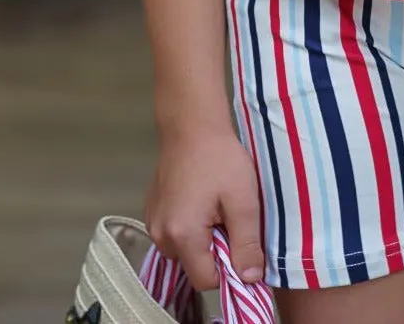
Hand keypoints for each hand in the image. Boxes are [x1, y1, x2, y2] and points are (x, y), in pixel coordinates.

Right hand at [145, 129, 264, 288]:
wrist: (191, 124)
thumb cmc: (220, 157)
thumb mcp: (243, 200)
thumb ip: (247, 243)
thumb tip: (251, 279)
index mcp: (182, 235)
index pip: (207, 280)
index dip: (230, 267)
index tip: (241, 241)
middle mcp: (160, 235)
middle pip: (194, 265)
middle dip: (216, 249)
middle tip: (230, 216)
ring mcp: (153, 222)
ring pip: (184, 250)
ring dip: (203, 237)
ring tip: (217, 204)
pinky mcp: (152, 210)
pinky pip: (174, 233)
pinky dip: (190, 225)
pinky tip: (202, 198)